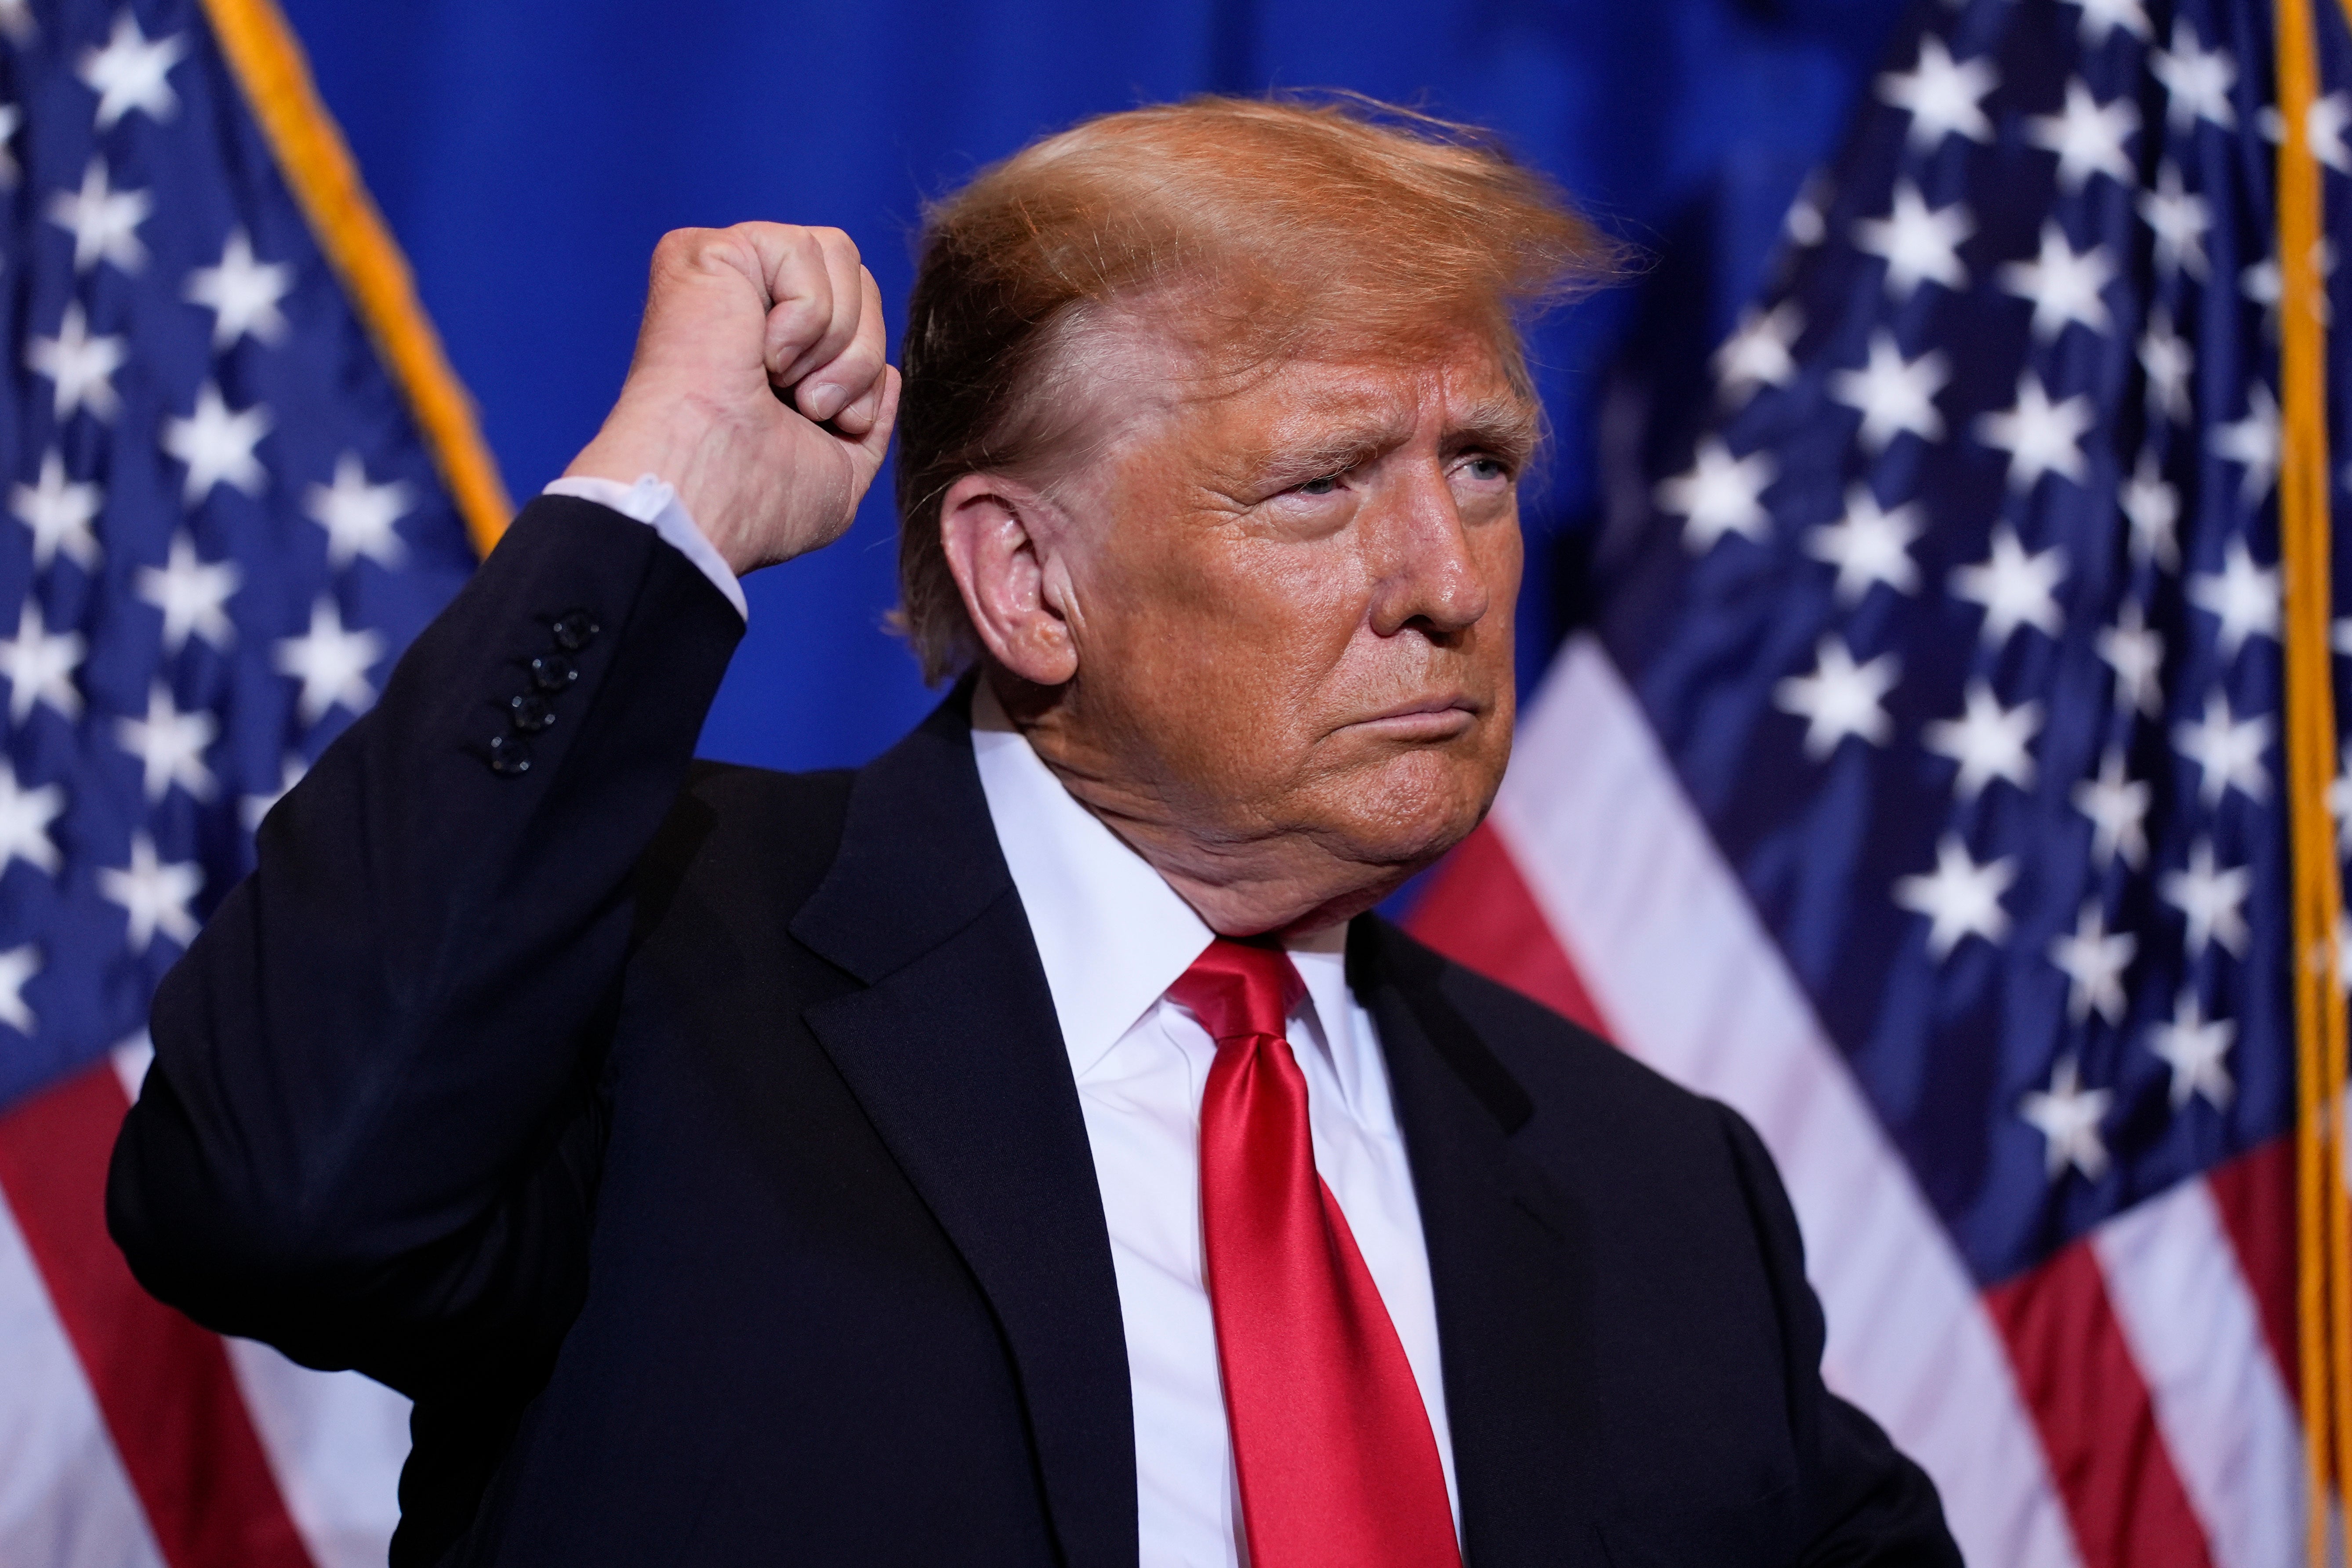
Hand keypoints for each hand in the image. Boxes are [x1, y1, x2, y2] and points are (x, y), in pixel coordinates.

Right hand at [563, 223, 899, 574]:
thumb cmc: (758, 500)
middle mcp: (744, 301)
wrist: (710, 496)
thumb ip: (868, 421)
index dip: (864, 367)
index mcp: (771, 348)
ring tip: (785, 384)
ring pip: (841, 255)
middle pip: (859, 278)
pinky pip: (806, 249)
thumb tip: (889, 371)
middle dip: (858, 354)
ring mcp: (726, 271)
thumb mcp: (840, 470)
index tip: (824, 420)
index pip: (859, 310)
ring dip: (836, 340)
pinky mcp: (710, 252)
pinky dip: (806, 315)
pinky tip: (761, 356)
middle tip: (810, 406)